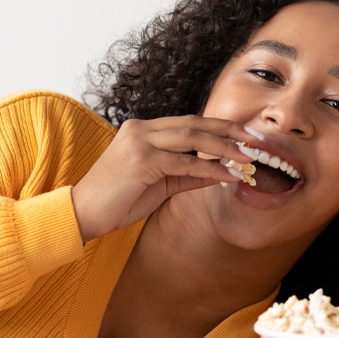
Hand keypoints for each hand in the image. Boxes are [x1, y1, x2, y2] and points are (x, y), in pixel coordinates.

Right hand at [71, 116, 259, 241]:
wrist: (82, 214)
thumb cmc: (116, 202)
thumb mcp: (158, 184)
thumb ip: (186, 174)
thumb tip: (220, 172)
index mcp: (142, 130)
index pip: (189, 122)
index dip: (219, 127)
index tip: (245, 135)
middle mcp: (140, 129)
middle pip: (195, 124)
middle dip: (229, 131)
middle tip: (256, 140)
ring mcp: (140, 142)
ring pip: (193, 139)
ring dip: (225, 148)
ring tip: (249, 157)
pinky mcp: (142, 161)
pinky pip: (185, 164)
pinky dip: (211, 169)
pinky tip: (229, 175)